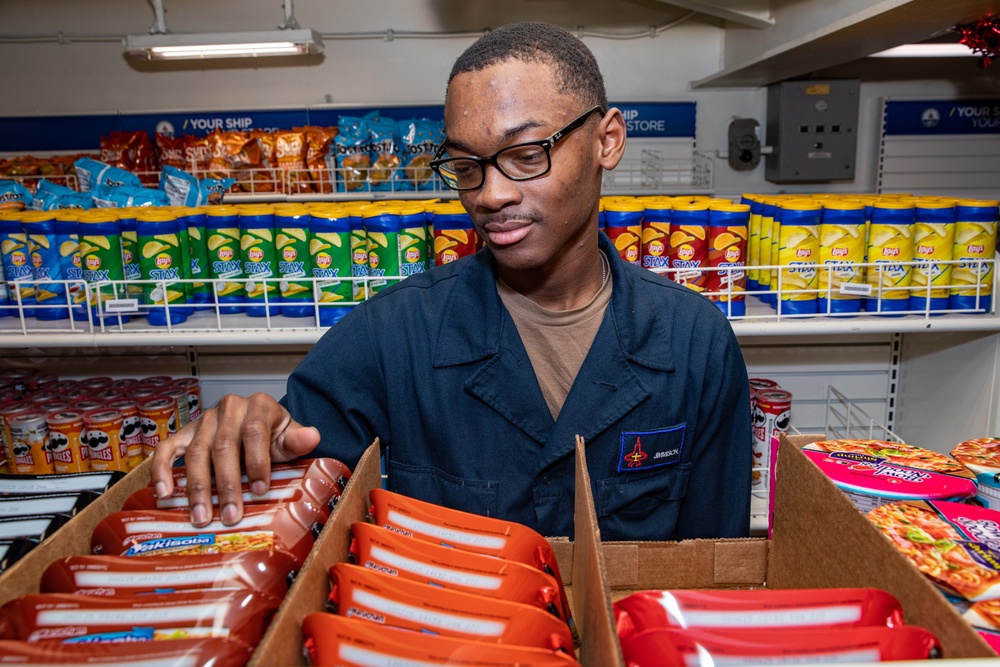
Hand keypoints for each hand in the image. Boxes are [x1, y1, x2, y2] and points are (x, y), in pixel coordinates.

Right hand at [150, 393, 320, 527]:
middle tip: (230, 515)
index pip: (255, 432)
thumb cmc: (273, 434)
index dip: (257, 461)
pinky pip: (167, 449)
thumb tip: (312, 437)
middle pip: (223, 446)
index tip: (260, 489)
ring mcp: (203, 420)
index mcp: (258, 406)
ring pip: (196, 452)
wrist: (256, 424)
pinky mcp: (184, 433)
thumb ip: (298, 440)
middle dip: (227, 484)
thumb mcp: (289, 436)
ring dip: (198, 488)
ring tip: (202, 517)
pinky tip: (164, 493)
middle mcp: (228, 409)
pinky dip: (162, 470)